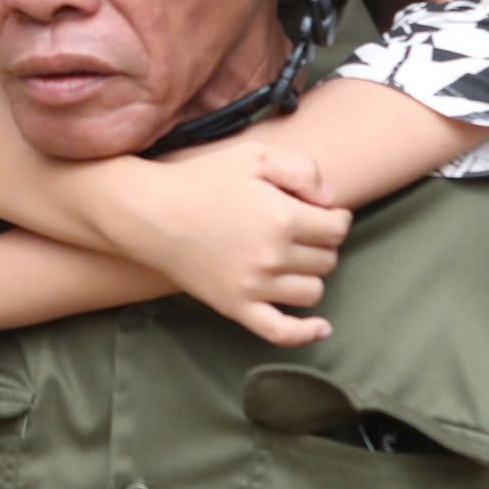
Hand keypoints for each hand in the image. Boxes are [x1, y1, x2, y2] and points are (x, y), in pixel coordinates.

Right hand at [104, 145, 351, 344]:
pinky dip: (305, 333)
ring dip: (311, 275)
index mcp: (282, 217)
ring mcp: (254, 287)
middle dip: (322, 243)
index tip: (323, 212)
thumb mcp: (254, 155)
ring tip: (293, 259)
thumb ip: (302, 169)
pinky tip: (321, 327)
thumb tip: (331, 200)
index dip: (336, 217)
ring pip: (312, 292)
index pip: (337, 228)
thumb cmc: (202, 180)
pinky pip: (281, 332)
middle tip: (301, 230)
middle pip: (327, 259)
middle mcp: (273, 256)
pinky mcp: (236, 307)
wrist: (150, 213)